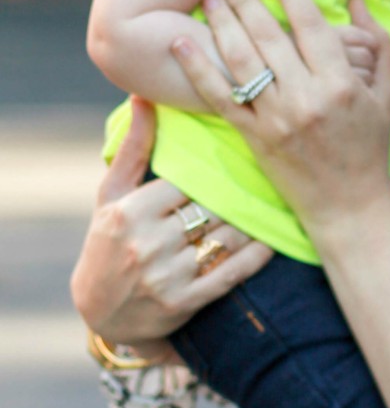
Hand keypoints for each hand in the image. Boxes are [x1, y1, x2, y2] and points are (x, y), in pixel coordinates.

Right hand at [70, 97, 272, 350]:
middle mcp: (146, 244)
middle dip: (239, 195)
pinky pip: (231, 273)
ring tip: (272, 204)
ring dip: (252, 221)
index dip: (217, 172)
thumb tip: (143, 96)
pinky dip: (255, 256)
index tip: (241, 160)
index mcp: (129, 212)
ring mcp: (166, 277)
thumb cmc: (108, 240)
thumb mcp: (112, 194)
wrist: (99, 311)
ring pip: (226, 237)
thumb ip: (134, 147)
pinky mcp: (183, 303)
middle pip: (212, 208)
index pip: (189, 181)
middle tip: (268, 179)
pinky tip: (270, 240)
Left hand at [171, 0, 389, 236]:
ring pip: (241, 60)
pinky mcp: (253, 137)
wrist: (348, 205)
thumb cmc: (370, 145)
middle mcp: (305, 98)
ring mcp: (275, 118)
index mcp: (340, 83)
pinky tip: (181, 41)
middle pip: (268, 36)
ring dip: (221, 23)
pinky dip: (197, 68)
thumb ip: (377, 42)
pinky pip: (220, 97)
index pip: (309, 24)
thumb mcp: (387, 92)